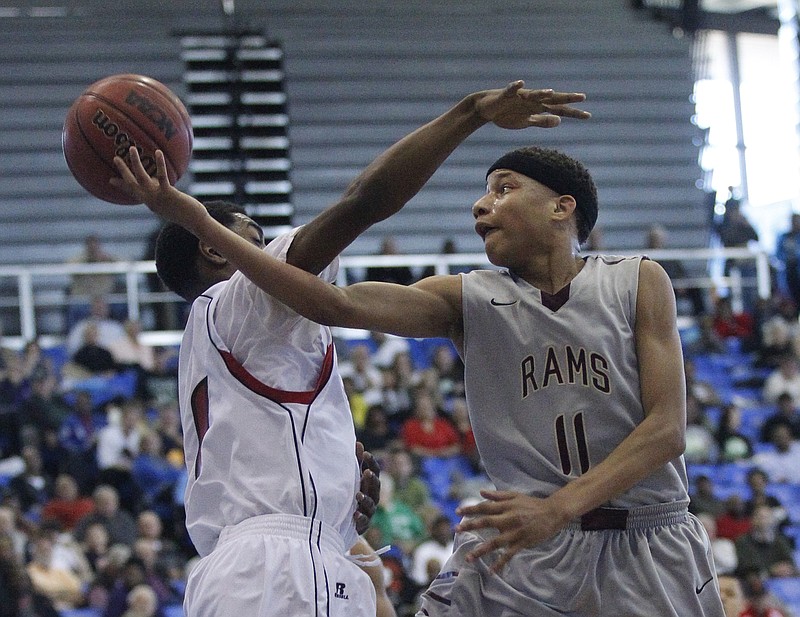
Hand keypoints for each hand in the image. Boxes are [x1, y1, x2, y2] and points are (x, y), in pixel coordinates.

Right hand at [111, 147, 206, 231]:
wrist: (193, 221)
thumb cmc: (183, 211)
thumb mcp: (168, 202)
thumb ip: (161, 191)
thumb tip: (156, 180)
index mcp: (149, 201)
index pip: (132, 192)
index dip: (121, 186)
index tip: (110, 179)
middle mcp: (150, 199)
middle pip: (131, 183)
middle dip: (123, 171)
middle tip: (115, 157)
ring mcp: (157, 197)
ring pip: (141, 177)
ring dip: (135, 162)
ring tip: (131, 148)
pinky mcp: (168, 193)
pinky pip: (161, 176)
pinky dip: (159, 164)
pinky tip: (158, 152)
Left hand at [353, 441, 379, 534]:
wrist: (347, 520)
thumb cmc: (352, 494)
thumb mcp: (354, 477)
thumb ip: (356, 462)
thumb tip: (358, 443)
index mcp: (370, 483)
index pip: (374, 471)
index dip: (371, 463)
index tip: (365, 454)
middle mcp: (372, 496)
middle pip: (376, 487)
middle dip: (372, 480)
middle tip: (366, 472)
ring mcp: (369, 510)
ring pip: (371, 504)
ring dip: (365, 499)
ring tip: (358, 495)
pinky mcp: (363, 524)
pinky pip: (364, 521)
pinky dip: (360, 518)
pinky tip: (355, 514)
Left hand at [455, 489, 568, 573]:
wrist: (553, 512)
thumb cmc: (532, 504)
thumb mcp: (514, 495)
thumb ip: (497, 496)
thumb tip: (481, 492)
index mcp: (506, 506)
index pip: (485, 507)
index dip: (471, 509)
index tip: (457, 512)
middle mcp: (509, 518)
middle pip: (486, 522)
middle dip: (470, 526)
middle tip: (456, 530)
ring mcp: (516, 532)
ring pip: (496, 542)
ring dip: (481, 550)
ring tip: (469, 557)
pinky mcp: (523, 543)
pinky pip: (509, 554)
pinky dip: (500, 562)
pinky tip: (492, 570)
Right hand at [474, 80, 589, 128]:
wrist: (486, 109)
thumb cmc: (507, 114)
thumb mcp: (526, 122)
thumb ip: (542, 121)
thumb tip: (559, 120)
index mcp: (538, 107)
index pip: (559, 109)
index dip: (573, 112)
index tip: (587, 116)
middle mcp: (532, 100)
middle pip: (552, 99)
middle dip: (566, 98)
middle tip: (582, 97)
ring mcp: (520, 96)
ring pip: (533, 94)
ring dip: (542, 93)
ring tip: (552, 92)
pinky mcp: (506, 95)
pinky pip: (511, 89)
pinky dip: (515, 86)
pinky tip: (520, 83)